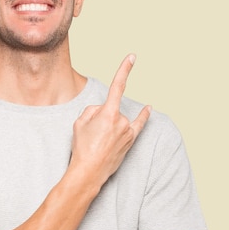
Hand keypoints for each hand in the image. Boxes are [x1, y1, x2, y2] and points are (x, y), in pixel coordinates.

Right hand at [69, 54, 150, 187]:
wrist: (89, 172)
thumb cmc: (82, 148)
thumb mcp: (79, 123)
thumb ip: (92, 110)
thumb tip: (102, 111)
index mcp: (108, 113)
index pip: (118, 86)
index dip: (125, 69)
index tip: (132, 57)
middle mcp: (122, 121)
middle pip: (111, 109)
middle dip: (100, 117)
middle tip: (91, 135)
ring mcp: (128, 131)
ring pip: (118, 119)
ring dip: (109, 126)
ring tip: (99, 142)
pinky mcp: (130, 141)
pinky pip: (138, 125)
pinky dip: (143, 116)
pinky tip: (149, 108)